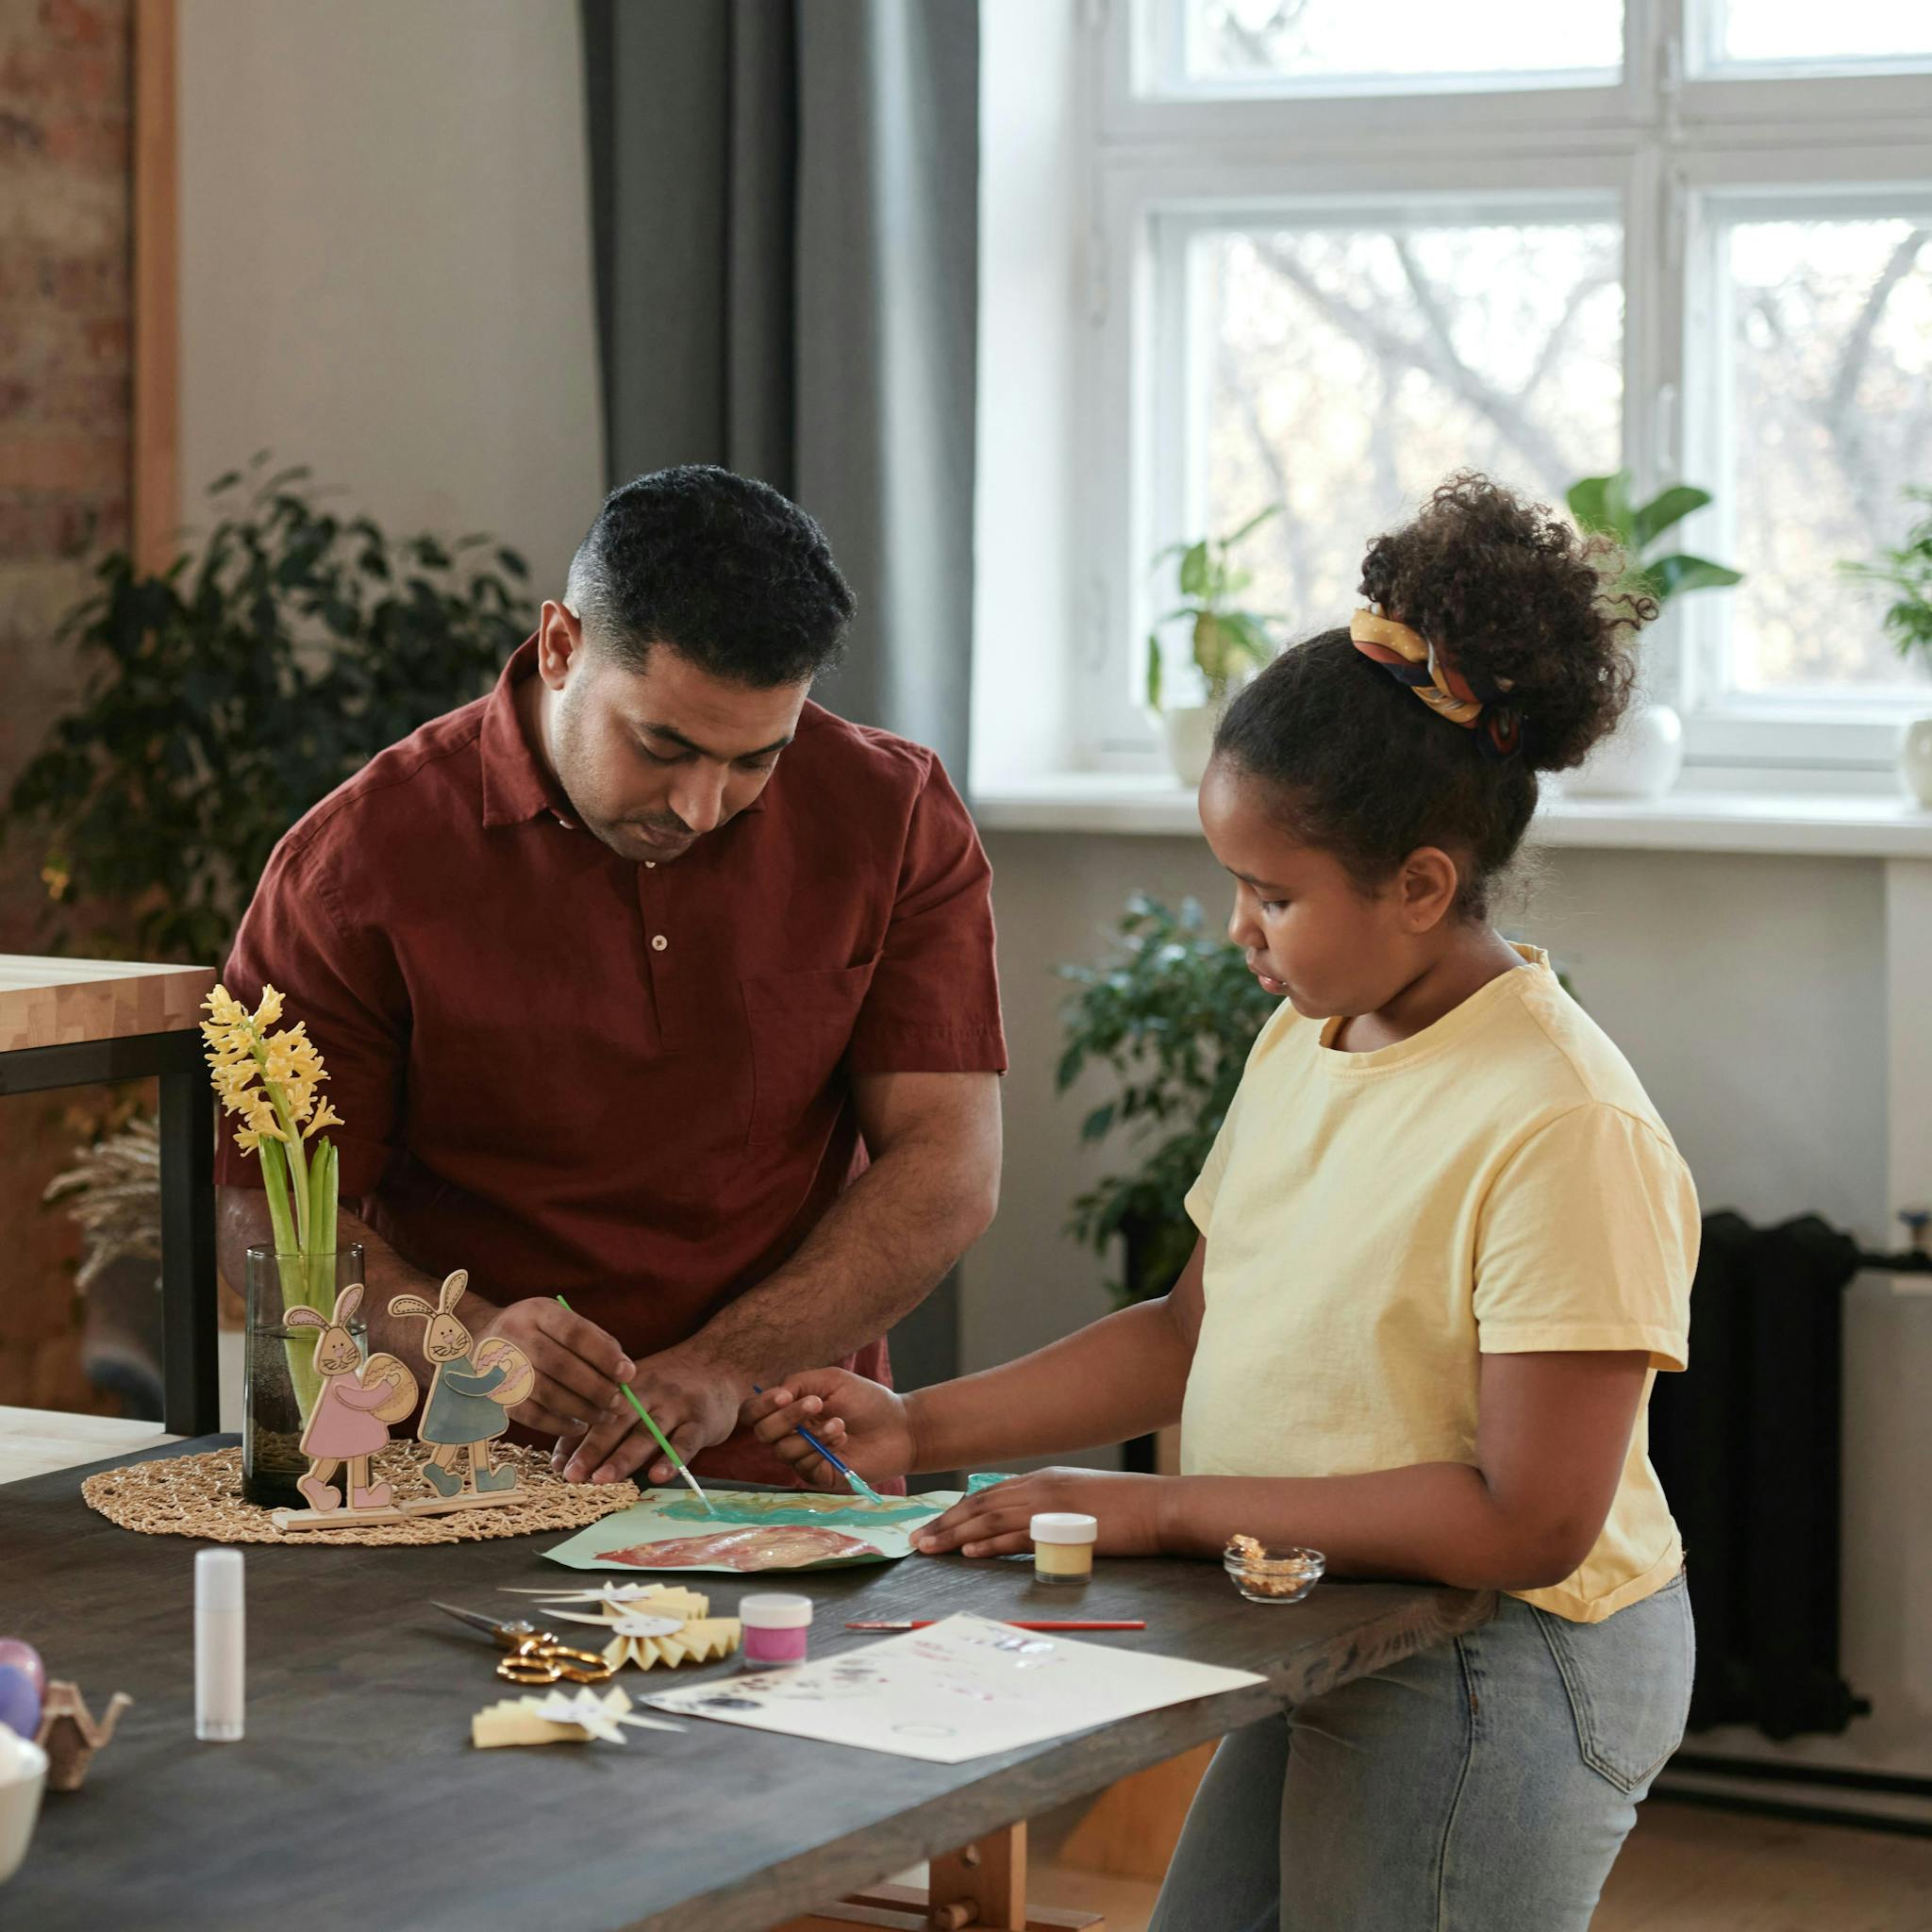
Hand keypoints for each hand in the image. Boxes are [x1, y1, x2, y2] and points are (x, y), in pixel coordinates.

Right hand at [472, 1298, 633, 1436]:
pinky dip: (559, 1425)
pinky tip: (579, 1425)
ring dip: (583, 1410)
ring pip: (548, 1394)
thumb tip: (625, 1370)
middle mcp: (515, 1336)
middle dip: (598, 1389)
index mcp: (537, 1311)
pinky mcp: (496, 1395)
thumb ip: (592, 1339)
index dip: (605, 1355)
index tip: (628, 1373)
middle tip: (621, 1403)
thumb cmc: (535, 1332)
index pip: (575, 1333)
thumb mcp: (558, 1320)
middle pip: (562, 1366)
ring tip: (606, 1417)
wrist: (479, 1342)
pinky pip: (532, 1415)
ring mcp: (501, 1366)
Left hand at [553, 1342, 746, 1484]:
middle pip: (617, 1423)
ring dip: (624, 1457)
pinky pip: (686, 1442)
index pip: (595, 1413)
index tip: (558, 1467)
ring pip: (647, 1433)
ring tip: (603, 1479)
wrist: (720, 1362)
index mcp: (627, 1386)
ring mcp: (676, 1406)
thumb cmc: (668, 1385)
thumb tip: (560, 1459)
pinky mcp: (702, 1421)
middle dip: (593, 1449)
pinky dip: (671, 1460)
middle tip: (573, 1475)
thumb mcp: (634, 1391)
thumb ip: (600, 1421)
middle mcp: (649, 1393)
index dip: (575, 1439)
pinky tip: (657, 1476)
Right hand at [743, 1371, 916, 1488]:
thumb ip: (799, 1383)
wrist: (899, 1426)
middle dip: (787, 1417)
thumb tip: (776, 1396)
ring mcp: (803, 1456)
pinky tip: (842, 1438)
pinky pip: (804, 1466)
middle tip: (817, 1404)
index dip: (761, 1405)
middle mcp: (791, 1433)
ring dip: (811, 1434)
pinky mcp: (818, 1475)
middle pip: (764, 1433)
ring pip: (783, 1450)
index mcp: (789, 1408)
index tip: (784, 1396)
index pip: (754, 1412)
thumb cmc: (866, 1400)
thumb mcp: (831, 1380)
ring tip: (840, 1424)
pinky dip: (822, 1448)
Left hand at [913, 1468, 1169, 1559]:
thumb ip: (1051, 1507)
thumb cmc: (1128, 1507)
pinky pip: (1017, 1537)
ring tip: (929, 1549)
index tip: (934, 1524)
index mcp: (1043, 1479)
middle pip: (980, 1504)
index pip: (988, 1493)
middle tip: (917, 1540)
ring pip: (989, 1519)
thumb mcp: (1081, 1499)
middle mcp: (1039, 1487)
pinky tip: (969, 1554)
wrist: (1160, 1507)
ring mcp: (1050, 1506)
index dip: (958, 1510)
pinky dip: (989, 1545)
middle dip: (945, 1523)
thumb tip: (1027, 1526)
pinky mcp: (1063, 1528)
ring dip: (955, 1535)